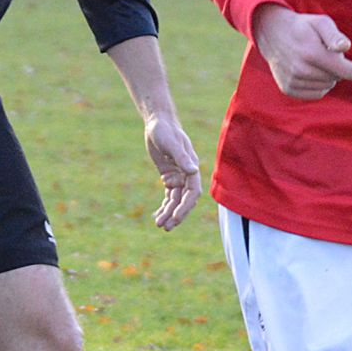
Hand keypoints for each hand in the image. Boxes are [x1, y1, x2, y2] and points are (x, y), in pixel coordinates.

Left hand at [143, 115, 200, 230]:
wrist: (158, 123)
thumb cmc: (165, 130)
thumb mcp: (171, 143)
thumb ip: (182, 157)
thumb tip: (194, 170)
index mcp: (191, 168)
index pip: (192, 192)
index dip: (185, 206)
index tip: (175, 217)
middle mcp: (187, 174)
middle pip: (185, 200)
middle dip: (176, 214)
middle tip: (165, 227)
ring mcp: (178, 177)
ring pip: (176, 200)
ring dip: (169, 213)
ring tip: (159, 225)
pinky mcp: (169, 177)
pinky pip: (169, 196)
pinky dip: (164, 206)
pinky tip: (157, 215)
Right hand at [252, 4, 351, 100]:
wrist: (272, 34)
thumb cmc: (303, 27)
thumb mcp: (320, 22)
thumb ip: (334, 35)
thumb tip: (345, 47)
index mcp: (312, 53)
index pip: (343, 68)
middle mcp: (301, 70)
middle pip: (336, 77)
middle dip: (337, 66)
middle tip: (324, 52)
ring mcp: (293, 81)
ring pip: (327, 86)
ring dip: (328, 76)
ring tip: (315, 60)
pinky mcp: (288, 89)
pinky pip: (316, 94)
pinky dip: (319, 85)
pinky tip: (310, 71)